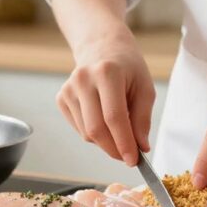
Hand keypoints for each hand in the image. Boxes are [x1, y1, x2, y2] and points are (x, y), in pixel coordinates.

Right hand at [56, 32, 155, 166]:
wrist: (102, 46)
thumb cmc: (127, 67)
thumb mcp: (144, 88)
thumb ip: (142, 119)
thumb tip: (140, 147)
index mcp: (107, 73)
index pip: (114, 117)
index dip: (124, 143)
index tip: (133, 160)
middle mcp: (83, 79)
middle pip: (96, 129)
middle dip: (113, 149)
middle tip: (128, 156)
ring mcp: (69, 89)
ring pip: (86, 133)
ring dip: (105, 142)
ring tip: (119, 128)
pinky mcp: (61, 98)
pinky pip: (78, 129)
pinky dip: (93, 134)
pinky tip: (103, 119)